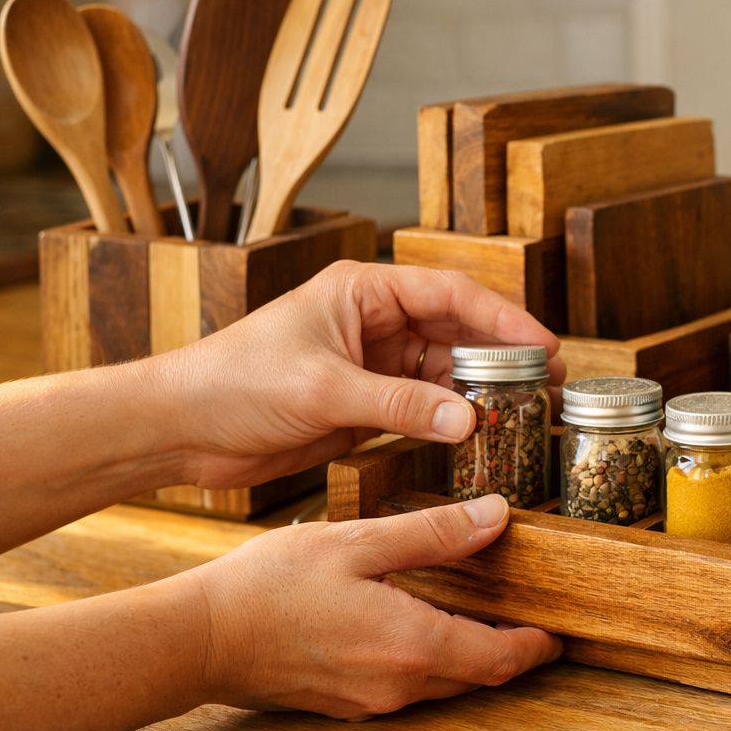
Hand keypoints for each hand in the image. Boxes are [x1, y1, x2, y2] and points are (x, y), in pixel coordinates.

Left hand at [156, 260, 565, 488]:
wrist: (180, 429)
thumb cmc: (233, 382)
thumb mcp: (324, 390)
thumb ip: (401, 406)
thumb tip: (469, 420)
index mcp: (363, 293)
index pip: (450, 294)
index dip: (503, 319)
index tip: (544, 346)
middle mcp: (374, 324)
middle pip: (457, 333)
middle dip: (503, 358)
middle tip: (550, 385)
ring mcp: (371, 367)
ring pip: (445, 375)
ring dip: (482, 394)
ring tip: (527, 414)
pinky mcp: (364, 408)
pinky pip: (423, 411)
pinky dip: (452, 424)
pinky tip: (482, 437)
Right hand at [192, 493, 561, 717]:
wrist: (198, 640)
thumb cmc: (268, 587)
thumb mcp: (358, 542)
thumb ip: (432, 534)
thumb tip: (496, 517)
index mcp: (413, 646)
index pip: (500, 659)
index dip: (535, 648)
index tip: (557, 634)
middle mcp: (398, 686)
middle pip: (476, 676)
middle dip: (508, 651)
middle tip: (529, 621)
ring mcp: (370, 701)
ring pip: (442, 685)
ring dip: (468, 657)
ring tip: (480, 617)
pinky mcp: (344, 703)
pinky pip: (406, 688)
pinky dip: (428, 662)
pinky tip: (419, 626)